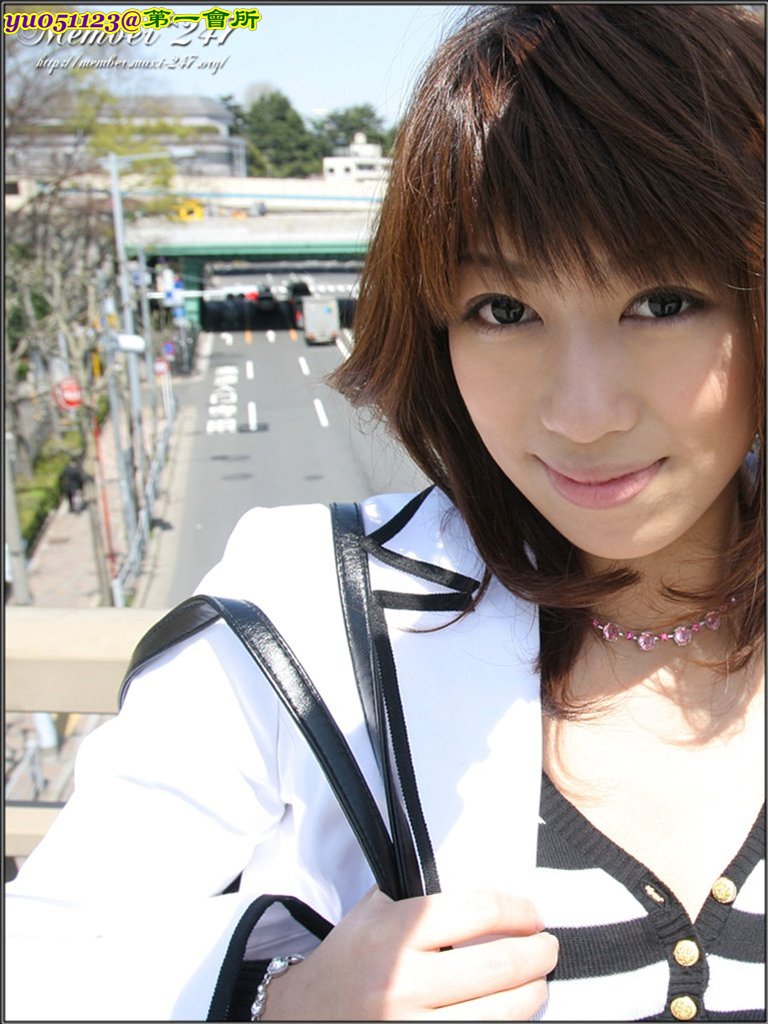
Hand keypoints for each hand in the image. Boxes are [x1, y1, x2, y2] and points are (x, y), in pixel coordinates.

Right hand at [262, 887, 557, 1019]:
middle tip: (549, 947)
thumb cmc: (349, 958)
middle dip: (538, 954)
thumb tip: (477, 880)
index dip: (517, 910)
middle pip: (498, 964)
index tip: (531, 914)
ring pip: (499, 1013)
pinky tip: (511, 1013)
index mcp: (396, 931)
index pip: (476, 910)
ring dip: (532, 995)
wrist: (301, 1015)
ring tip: (539, 982)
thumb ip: (417, 893)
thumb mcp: (374, 910)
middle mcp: (404, 980)